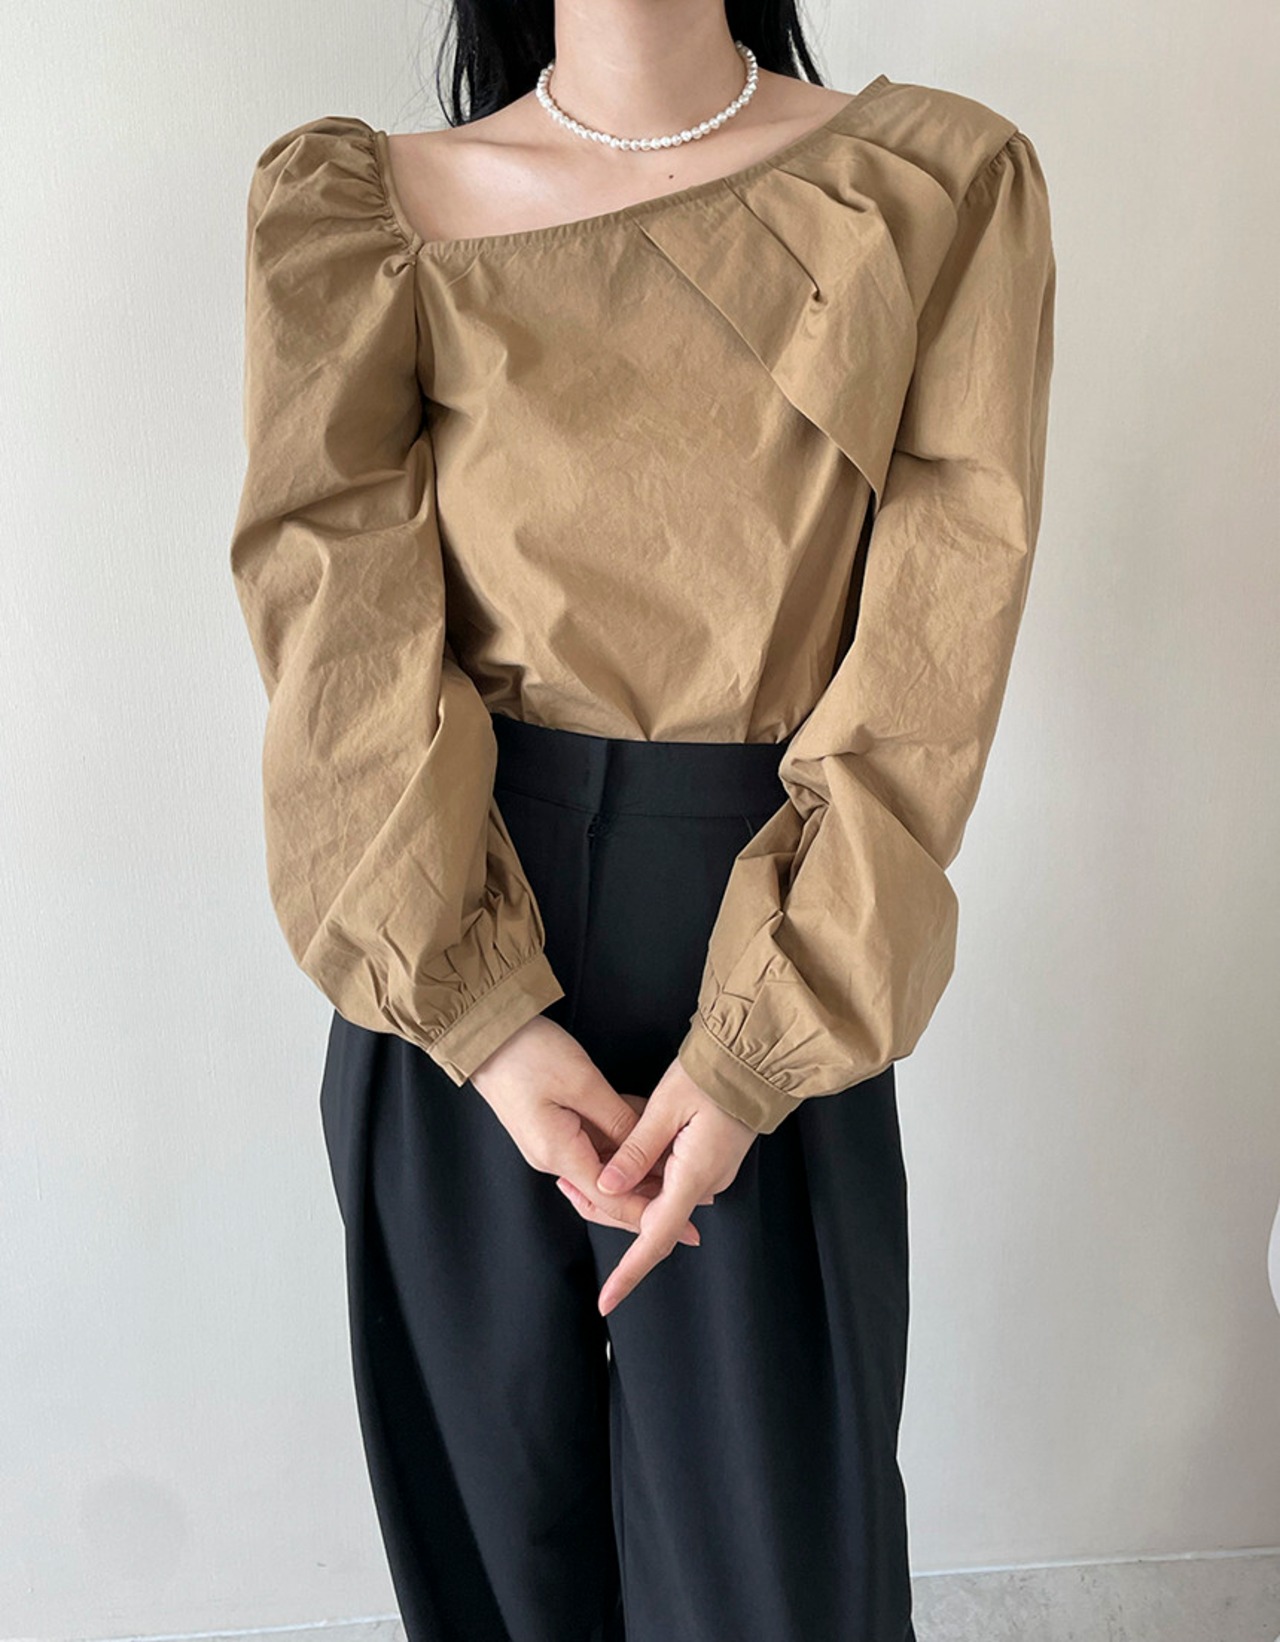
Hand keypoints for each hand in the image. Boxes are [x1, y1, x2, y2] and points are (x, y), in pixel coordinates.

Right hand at [469, 1015, 701, 1245]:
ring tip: (676, 1166)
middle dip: (649, 1198)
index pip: (612, 1200)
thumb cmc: (528, 1053)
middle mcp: (553, 1157)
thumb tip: (646, 1151)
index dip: (650, 1216)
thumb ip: (618, 1120)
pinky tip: (647, 1132)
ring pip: (604, 1170)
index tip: (684, 1226)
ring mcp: (551, 1143)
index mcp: (558, 1153)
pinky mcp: (553, 1128)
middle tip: (692, 1203)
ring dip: (638, 1169)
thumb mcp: (583, 1083)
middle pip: (608, 1194)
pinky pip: (593, 1147)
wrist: (487, 1035)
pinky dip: (621, 1145)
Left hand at [582, 1055, 758, 1314]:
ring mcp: (710, 1174)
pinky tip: (624, 1151)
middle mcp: (705, 1184)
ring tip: (592, 1159)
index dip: (629, 1272)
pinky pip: (672, 1181)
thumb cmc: (711, 1076)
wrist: (755, 1062)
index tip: (606, 1300)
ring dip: (627, 1189)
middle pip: (653, 1219)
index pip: (656, 1237)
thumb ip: (635, 1149)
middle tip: (569, 1187)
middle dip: (612, 1210)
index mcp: (694, 1175)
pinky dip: (644, 1175)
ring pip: (660, 1199)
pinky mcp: (709, 1161)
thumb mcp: (666, 1106)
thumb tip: (607, 1187)